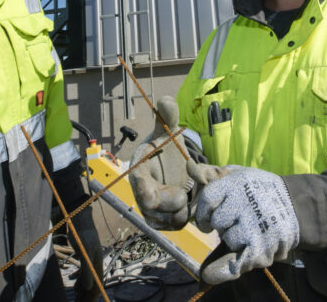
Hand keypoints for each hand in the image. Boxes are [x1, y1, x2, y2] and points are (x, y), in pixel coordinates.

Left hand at [71, 208, 104, 301]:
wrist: (80, 220)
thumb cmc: (82, 235)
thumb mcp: (84, 253)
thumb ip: (86, 270)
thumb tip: (87, 288)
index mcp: (97, 265)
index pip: (96, 287)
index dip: (90, 299)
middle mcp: (95, 265)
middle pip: (93, 287)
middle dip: (86, 298)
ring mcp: (90, 262)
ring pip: (88, 282)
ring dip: (83, 293)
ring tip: (77, 301)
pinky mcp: (85, 258)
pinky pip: (85, 276)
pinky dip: (80, 285)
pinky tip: (76, 289)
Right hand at [128, 96, 193, 229]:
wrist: (169, 169)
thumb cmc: (165, 150)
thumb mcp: (167, 133)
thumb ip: (166, 117)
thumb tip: (165, 100)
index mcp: (139, 171)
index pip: (138, 185)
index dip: (145, 190)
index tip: (156, 192)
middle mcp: (141, 193)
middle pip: (153, 209)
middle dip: (173, 202)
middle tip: (185, 193)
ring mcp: (149, 210)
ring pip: (167, 220)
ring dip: (183, 210)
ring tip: (188, 194)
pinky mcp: (160, 221)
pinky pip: (174, 226)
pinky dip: (186, 216)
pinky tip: (188, 202)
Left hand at [193, 166, 299, 284]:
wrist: (296, 205)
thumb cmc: (259, 190)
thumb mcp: (239, 175)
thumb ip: (212, 174)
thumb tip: (189, 166)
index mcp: (238, 182)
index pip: (208, 198)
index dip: (204, 212)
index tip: (208, 219)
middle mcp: (246, 202)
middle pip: (218, 222)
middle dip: (224, 224)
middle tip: (239, 220)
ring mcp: (254, 226)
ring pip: (228, 240)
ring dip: (235, 240)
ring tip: (250, 230)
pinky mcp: (262, 248)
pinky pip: (235, 265)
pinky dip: (224, 271)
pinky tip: (212, 274)